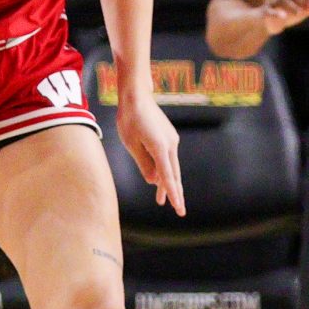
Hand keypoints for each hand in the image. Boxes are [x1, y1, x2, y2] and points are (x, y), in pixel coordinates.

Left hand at [116, 87, 184, 214]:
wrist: (136, 96)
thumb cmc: (129, 119)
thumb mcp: (131, 144)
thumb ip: (144, 164)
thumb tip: (154, 180)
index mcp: (160, 147)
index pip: (168, 176)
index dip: (173, 194)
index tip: (178, 207)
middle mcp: (170, 145)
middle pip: (174, 174)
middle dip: (174, 193)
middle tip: (179, 212)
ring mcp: (171, 140)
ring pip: (171, 167)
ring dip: (167, 183)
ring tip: (161, 201)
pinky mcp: (168, 137)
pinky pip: (167, 158)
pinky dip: (164, 170)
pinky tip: (156, 178)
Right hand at [258, 0, 308, 35]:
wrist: (271, 22)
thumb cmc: (288, 10)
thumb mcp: (301, 9)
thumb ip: (308, 8)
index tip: (308, 3)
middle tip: (303, 8)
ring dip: (292, 7)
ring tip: (298, 13)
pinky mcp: (266, 11)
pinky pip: (270, 11)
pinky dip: (278, 13)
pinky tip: (284, 16)